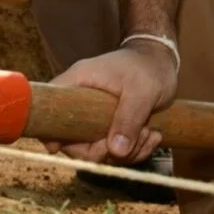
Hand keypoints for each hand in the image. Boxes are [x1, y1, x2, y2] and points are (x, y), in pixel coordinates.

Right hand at [44, 43, 174, 163]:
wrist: (163, 62)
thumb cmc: (149, 67)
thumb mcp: (142, 91)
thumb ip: (129, 119)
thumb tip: (116, 151)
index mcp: (79, 82)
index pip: (51, 107)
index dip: (51, 131)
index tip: (58, 148)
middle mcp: (82, 103)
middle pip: (74, 142)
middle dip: (104, 151)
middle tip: (134, 140)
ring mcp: (96, 118)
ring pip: (99, 151)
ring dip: (129, 152)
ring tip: (150, 133)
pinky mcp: (111, 128)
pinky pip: (117, 152)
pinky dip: (136, 150)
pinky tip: (154, 136)